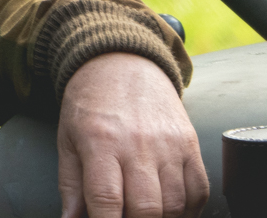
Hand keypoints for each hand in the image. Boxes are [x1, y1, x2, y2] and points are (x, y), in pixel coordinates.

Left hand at [56, 52, 206, 217]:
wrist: (122, 63)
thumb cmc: (90, 105)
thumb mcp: (67, 140)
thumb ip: (71, 186)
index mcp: (100, 143)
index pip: (107, 200)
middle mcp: (138, 144)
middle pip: (147, 209)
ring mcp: (169, 144)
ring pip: (176, 204)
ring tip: (146, 215)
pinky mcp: (190, 143)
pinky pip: (199, 189)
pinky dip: (189, 210)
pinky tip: (173, 212)